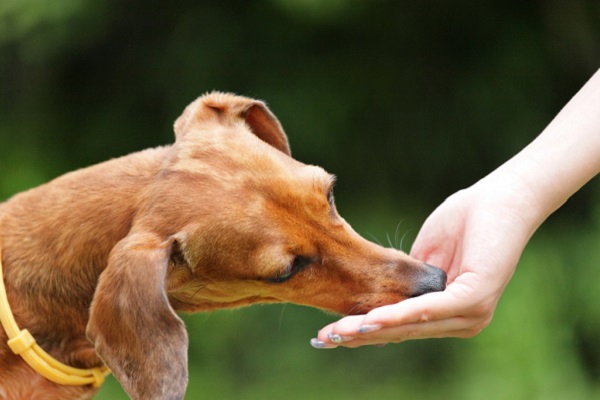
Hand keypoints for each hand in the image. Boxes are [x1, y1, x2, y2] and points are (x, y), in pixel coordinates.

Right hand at [311, 172, 537, 347]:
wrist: (501, 198)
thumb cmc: (466, 221)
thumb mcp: (425, 256)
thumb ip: (405, 280)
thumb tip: (377, 296)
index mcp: (448, 312)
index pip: (399, 327)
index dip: (362, 330)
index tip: (328, 334)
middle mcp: (460, 321)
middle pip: (399, 333)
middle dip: (357, 337)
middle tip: (321, 340)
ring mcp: (470, 314)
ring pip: (410, 327)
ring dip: (370, 330)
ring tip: (337, 333)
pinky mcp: (474, 299)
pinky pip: (428, 311)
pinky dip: (397, 316)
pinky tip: (370, 319)